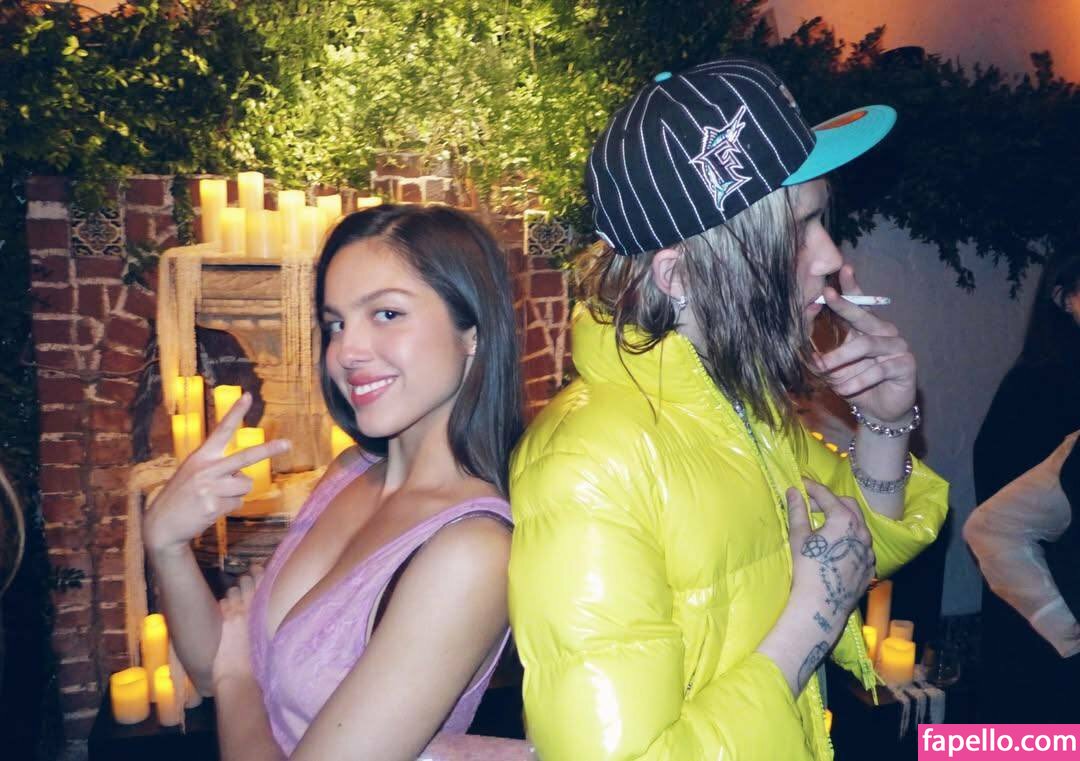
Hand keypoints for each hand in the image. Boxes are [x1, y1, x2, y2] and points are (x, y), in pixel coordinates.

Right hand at [144, 393, 289, 555]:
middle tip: (288, 444)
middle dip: (268, 450)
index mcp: (201, 456)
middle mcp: (206, 468)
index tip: (248, 396)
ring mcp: (210, 487)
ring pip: (245, 486)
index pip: (221, 430)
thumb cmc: (183, 496)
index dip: (235, 413)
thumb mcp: (193, 473)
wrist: (161, 524)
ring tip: (215, 498)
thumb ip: (217, 469)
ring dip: (236, 494)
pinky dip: (228, 508)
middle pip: (245, 457)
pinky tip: (209, 510)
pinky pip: (237, 504)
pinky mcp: (213, 506)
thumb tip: (244, 478)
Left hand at [212, 566, 261, 687]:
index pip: (264, 582)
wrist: (240, 676)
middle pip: (247, 580)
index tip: (260, 568)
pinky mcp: (224, 619)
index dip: (261, 573)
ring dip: (233, 594)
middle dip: (246, 580)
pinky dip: (224, 606)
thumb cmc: (258, 663)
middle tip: (246, 583)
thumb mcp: (269, 638)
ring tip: (235, 602)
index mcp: (266, 611)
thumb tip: (268, 612)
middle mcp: (253, 608)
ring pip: (232, 590)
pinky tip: (226, 614)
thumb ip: (268, 621)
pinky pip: (222, 602)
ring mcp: (237, 612)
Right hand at [786, 480, 874, 683]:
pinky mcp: (870, 566)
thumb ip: (798, 511)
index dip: (812, 488)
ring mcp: (869, 550)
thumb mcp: (799, 537)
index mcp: (844, 520)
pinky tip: (837, 548)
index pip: (827, 495)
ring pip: (858, 526)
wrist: (822, 604)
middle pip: (849, 505)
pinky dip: (850, 540)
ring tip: (825, 526)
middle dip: (831, 501)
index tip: (801, 484)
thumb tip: (793, 491)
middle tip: (813, 505)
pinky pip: (862, 546)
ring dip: (843, 520)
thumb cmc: (807, 568)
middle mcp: (861, 531)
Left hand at [815, 265, 916, 423]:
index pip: (860, 303)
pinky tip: (842, 390)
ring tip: (824, 371)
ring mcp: (898, 346)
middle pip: (864, 316)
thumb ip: (824, 352)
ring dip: (840, 359)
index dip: (852, 286)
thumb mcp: (836, 366)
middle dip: (844, 305)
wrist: (880, 410)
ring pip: (865, 345)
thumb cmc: (856, 383)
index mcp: (867, 327)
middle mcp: (885, 331)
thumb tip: (803, 342)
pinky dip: (856, 380)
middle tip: (828, 295)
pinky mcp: (905, 365)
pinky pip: (877, 370)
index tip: (843, 268)